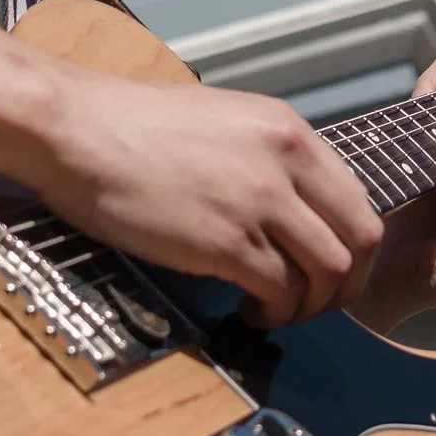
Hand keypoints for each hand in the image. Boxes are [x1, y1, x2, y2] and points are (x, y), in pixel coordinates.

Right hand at [33, 75, 382, 327]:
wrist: (76, 129)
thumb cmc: (131, 126)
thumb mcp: (223, 121)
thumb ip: (267, 158)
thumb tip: (290, 206)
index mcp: (289, 130)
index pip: (358, 200)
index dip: (350, 247)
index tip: (327, 269)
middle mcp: (286, 162)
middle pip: (358, 241)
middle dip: (345, 286)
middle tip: (314, 303)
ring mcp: (259, 202)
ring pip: (328, 273)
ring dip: (309, 306)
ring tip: (274, 310)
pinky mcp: (226, 242)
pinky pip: (280, 292)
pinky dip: (273, 314)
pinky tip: (249, 312)